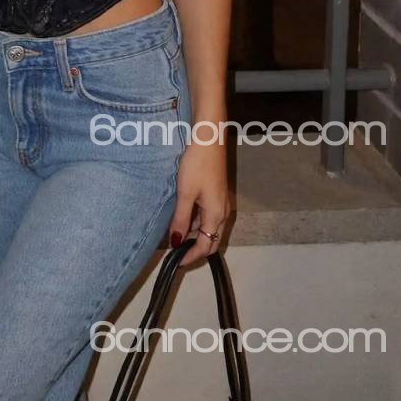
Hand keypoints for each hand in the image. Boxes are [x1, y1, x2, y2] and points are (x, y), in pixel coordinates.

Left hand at [168, 138, 229, 266]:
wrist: (209, 138)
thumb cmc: (196, 165)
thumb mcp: (185, 194)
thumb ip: (181, 219)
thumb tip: (177, 243)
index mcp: (217, 215)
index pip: (206, 246)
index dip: (191, 256)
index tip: (177, 262)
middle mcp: (223, 212)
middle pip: (212, 239)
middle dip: (196, 248)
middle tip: (177, 251)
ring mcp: (222, 202)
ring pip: (210, 226)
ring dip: (196, 233)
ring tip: (176, 232)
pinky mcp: (217, 192)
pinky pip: (209, 215)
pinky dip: (197, 220)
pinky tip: (184, 214)